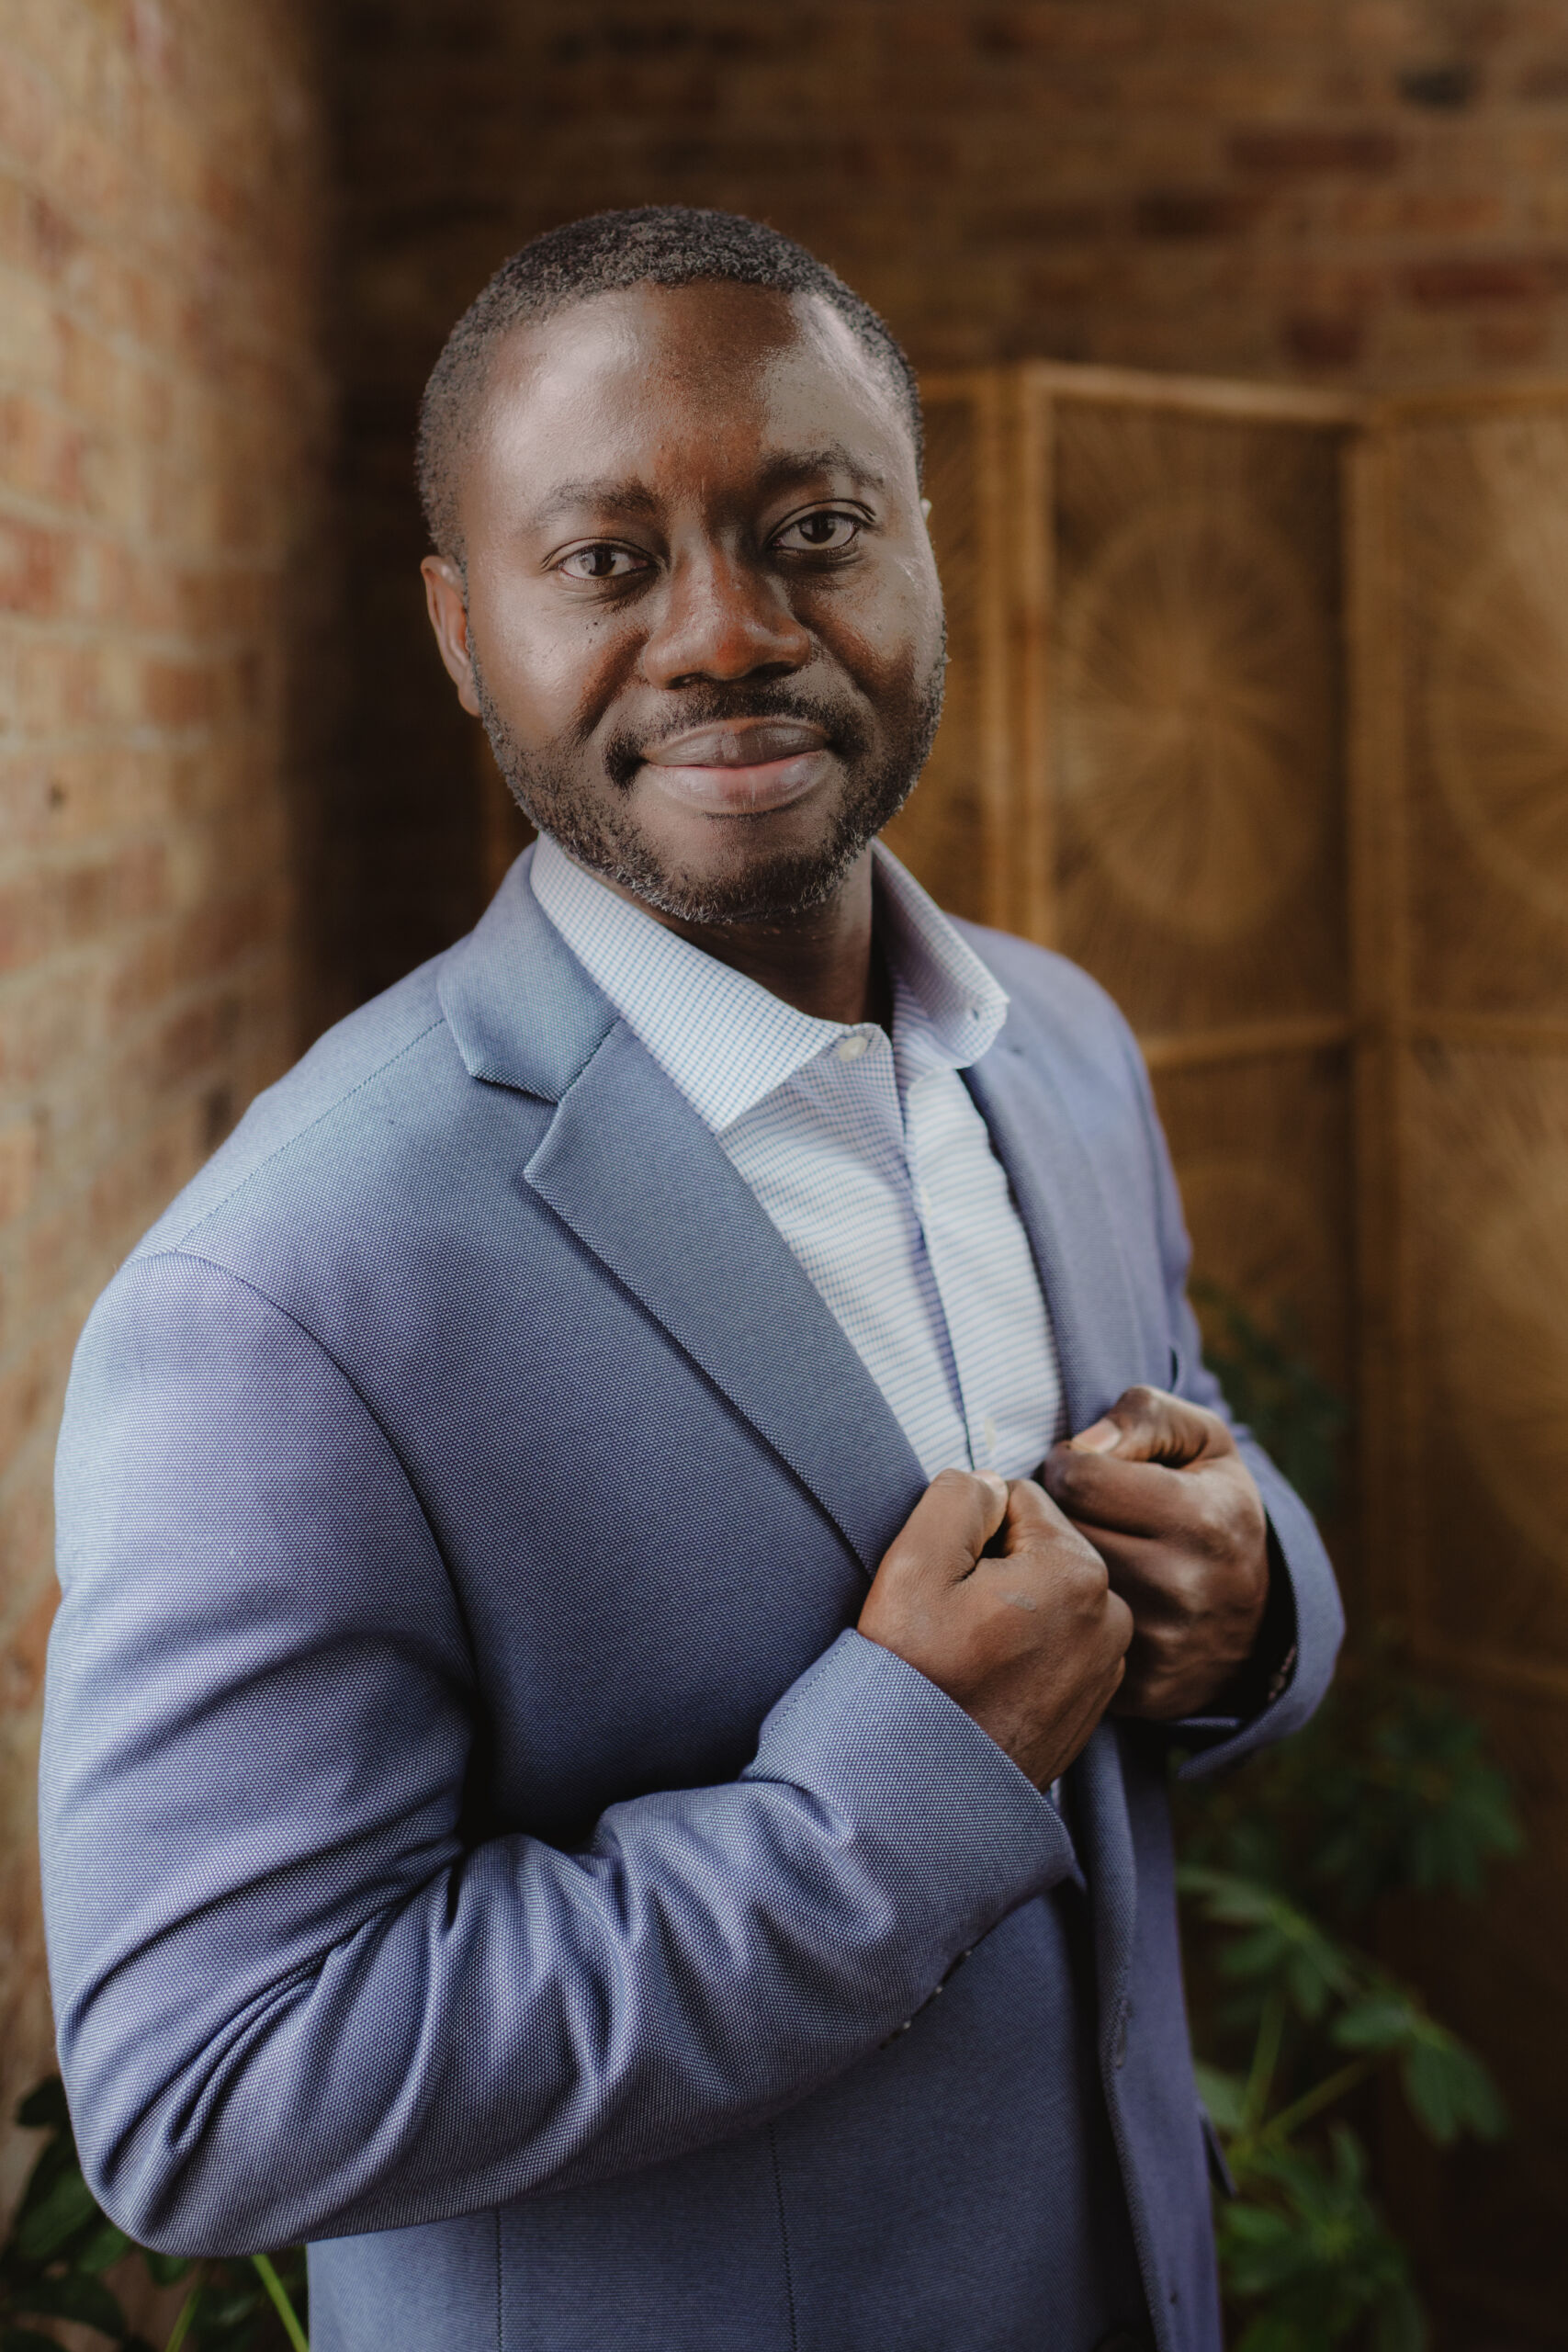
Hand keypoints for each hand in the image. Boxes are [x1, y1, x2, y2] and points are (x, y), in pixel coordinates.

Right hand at [857, 1469, 1132, 1788]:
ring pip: (1047, 1596)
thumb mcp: (914, 1564)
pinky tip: (989, 1685)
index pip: (1017, 1498)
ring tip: (970, 1658)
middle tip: (952, 1625)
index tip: (945, 1583)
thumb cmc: (915, 1680)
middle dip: (995, 1568)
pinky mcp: (1094, 1703)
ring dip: (1011, 1611)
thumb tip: (989, 1484)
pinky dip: (1024, 1652)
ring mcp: (1107, 1664)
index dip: (968, 1530)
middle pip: (1038, 1547)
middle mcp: (1110, 1614)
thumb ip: (957, 1495)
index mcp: (1076, 1570)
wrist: (923, 1794)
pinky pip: (1057, 1644)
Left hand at [1042, 1386, 1268, 1722]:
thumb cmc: (1211, 1506)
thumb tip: (1083, 1445)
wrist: (1254, 1619)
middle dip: (1055, 1513)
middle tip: (1075, 1514)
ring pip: (1053, 1587)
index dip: (1068, 1462)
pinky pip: (1061, 1639)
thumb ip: (1144, 1416)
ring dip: (1050, 1564)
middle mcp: (1183, 1587)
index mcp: (1200, 1519)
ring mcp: (1159, 1645)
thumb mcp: (1200, 1441)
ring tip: (1076, 1551)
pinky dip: (1059, 1619)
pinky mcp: (1136, 1689)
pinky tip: (1077, 1604)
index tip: (1081, 1471)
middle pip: (1058, 1532)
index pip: (1077, 1477)